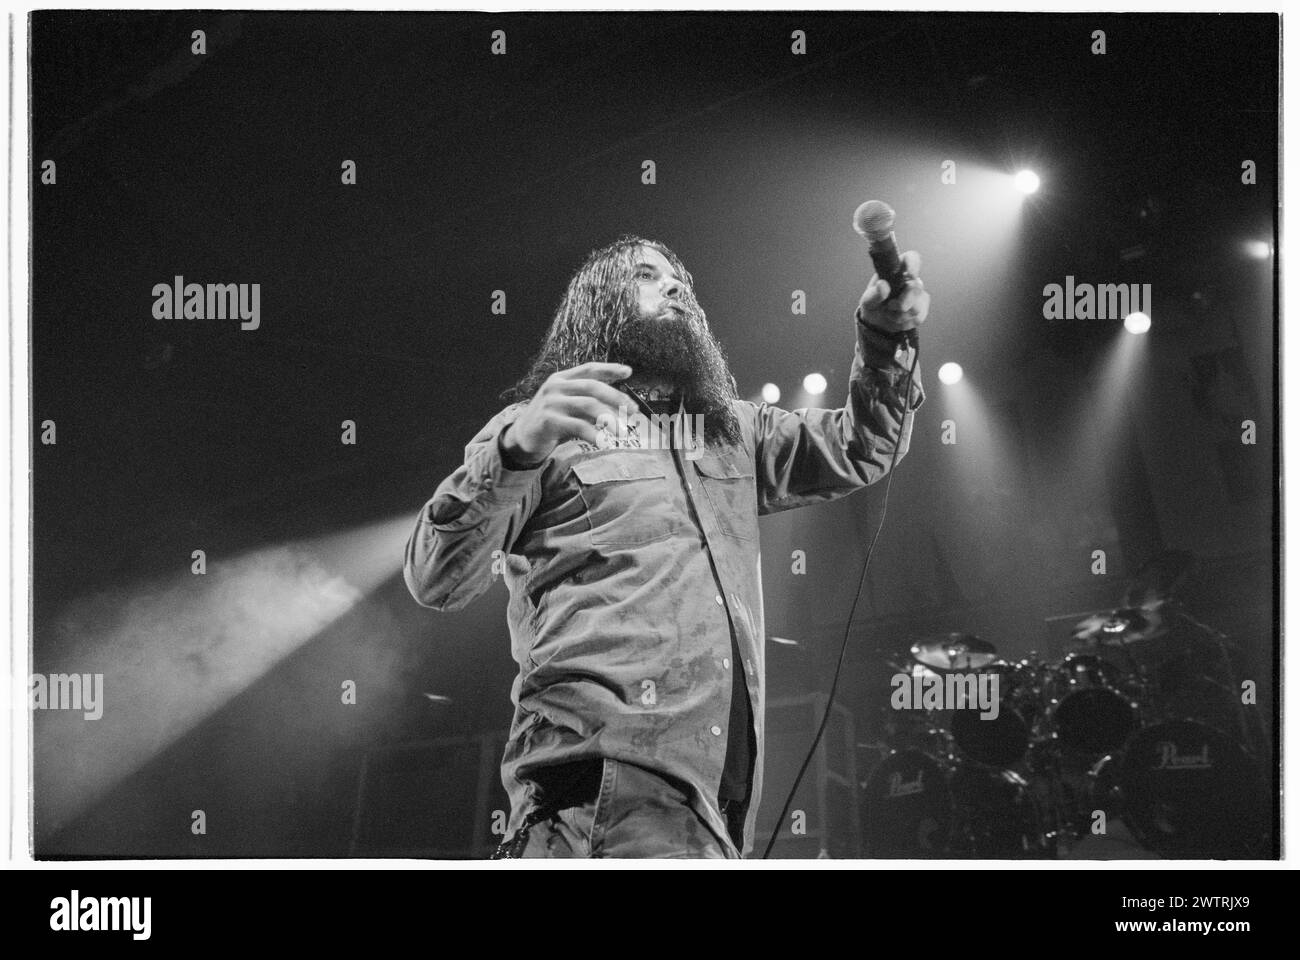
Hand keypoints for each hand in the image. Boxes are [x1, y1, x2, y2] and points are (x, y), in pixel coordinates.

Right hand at [503, 361, 633, 462]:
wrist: (521, 439)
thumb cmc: (550, 423)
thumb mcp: (567, 407)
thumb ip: (587, 402)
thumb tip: (619, 406)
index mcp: (561, 379)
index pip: (589, 368)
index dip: (609, 368)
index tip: (628, 372)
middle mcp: (556, 387)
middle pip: (593, 387)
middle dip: (617, 398)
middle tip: (633, 410)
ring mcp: (551, 402)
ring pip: (588, 405)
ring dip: (610, 419)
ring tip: (623, 432)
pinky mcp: (549, 420)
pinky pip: (578, 426)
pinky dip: (595, 434)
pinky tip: (604, 442)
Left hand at [857, 249, 929, 335]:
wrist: (877, 323)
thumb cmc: (873, 304)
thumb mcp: (868, 300)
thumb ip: (874, 294)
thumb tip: (883, 285)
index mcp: (897, 270)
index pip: (911, 258)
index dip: (913, 264)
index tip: (910, 275)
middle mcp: (910, 280)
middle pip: (916, 287)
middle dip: (902, 302)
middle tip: (889, 306)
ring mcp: (918, 294)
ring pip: (915, 307)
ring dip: (898, 315)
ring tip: (888, 312)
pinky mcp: (922, 309)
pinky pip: (917, 318)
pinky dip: (903, 323)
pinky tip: (896, 319)